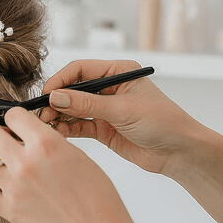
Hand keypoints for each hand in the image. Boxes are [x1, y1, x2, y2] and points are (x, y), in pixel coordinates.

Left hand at [0, 106, 133, 222]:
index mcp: (47, 143)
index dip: (16, 120)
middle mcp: (26, 162)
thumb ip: (51, 143)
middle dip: (0, 136)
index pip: (13, 115)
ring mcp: (14, 186)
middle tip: (10, 145)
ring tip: (4, 166)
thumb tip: (31, 137)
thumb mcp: (79, 157)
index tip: (19, 127)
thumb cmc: (97, 197)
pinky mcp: (9, 210)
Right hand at [40, 59, 203, 178]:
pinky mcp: (103, 129)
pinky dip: (68, 129)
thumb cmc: (162, 122)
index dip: (61, 80)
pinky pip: (79, 126)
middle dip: (57, 101)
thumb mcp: (123, 110)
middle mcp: (109, 88)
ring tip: (49, 126)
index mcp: (118, 72)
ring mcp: (105, 109)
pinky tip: (60, 134)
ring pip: (73, 109)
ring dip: (60, 116)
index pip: (80, 70)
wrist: (179, 152)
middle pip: (73, 89)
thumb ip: (88, 104)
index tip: (47, 94)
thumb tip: (56, 96)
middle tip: (43, 115)